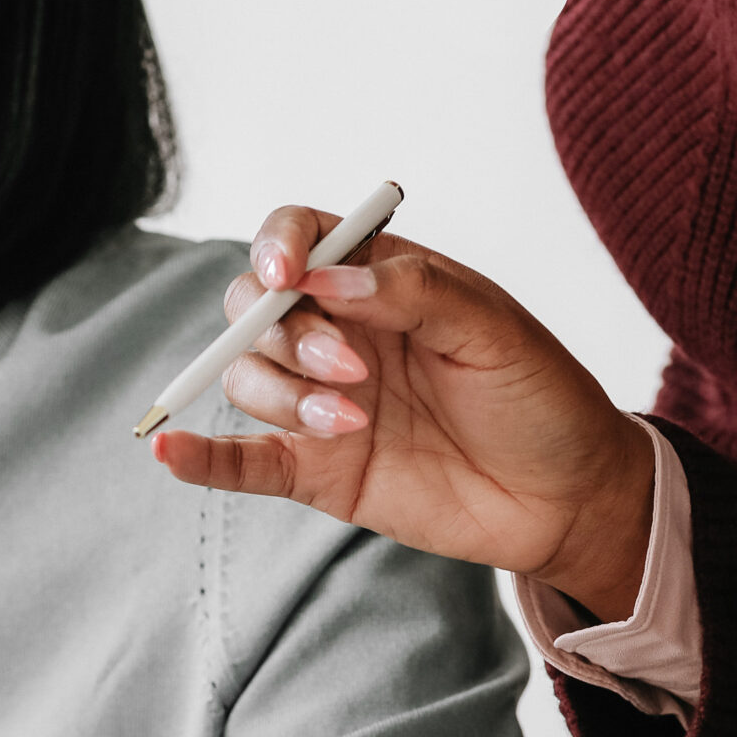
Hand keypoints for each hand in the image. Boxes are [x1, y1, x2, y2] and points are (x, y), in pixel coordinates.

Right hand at [151, 205, 658, 621]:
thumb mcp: (490, 326)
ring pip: (247, 379)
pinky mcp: (319, 472)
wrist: (567, 498)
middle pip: (255, 309)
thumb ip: (409, 291)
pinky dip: (202, 458)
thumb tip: (325, 278)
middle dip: (286, 333)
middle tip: (354, 370)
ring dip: (283, 396)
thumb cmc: (539, 398)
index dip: (277, 247)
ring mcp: (322, 403)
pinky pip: (244, 461)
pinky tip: (169, 452)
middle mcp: (338, 334)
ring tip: (352, 423)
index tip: (289, 277)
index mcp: (378, 279)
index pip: (296, 238)